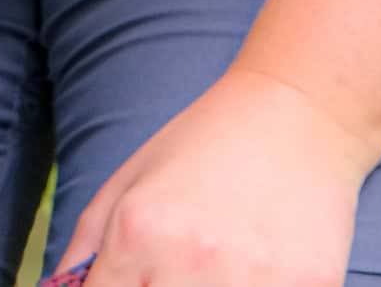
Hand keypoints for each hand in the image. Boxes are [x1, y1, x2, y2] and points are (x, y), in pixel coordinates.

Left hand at [50, 65, 380, 286]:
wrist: (294, 112)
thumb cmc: (202, 148)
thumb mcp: (129, 182)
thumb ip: (86, 249)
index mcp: (136, 230)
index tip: (125, 285)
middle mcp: (189, 260)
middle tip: (166, 274)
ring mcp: (252, 281)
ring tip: (212, 269)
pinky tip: (255, 271)